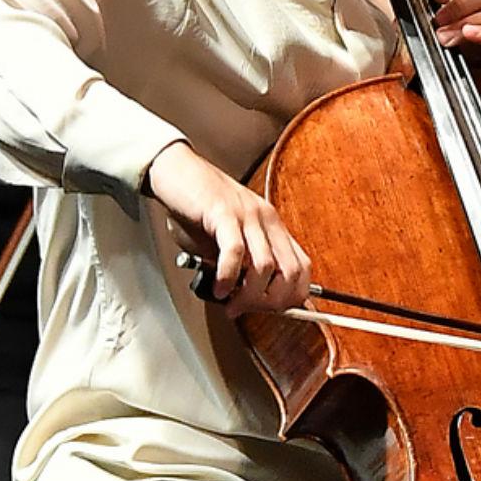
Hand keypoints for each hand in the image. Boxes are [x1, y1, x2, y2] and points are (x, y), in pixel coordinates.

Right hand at [144, 141, 311, 315]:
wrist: (177, 169)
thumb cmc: (199, 205)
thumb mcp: (228, 236)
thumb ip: (240, 263)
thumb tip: (243, 299)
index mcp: (272, 224)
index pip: (302, 268)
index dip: (291, 297)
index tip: (269, 310)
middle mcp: (266, 219)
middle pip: (290, 272)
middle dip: (271, 302)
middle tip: (247, 309)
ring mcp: (247, 215)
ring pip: (266, 267)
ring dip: (249, 295)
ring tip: (230, 304)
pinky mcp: (223, 213)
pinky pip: (235, 252)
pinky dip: (228, 277)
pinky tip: (218, 288)